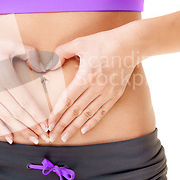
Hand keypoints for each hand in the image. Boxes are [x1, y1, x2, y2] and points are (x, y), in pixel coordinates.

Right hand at [0, 28, 49, 144]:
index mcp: (6, 79)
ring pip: (6, 119)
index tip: (47, 124)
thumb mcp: (11, 45)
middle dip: (33, 127)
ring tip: (34, 139)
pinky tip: (10, 137)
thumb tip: (47, 66)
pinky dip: (1, 129)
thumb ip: (31, 54)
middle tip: (46, 136)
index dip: (37, 115)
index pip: (26, 102)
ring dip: (21, 130)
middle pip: (18, 114)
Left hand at [45, 25, 143, 142]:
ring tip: (65, 136)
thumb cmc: (104, 42)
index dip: (57, 113)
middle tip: (52, 135)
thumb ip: (62, 52)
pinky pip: (102, 112)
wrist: (130, 45)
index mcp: (86, 77)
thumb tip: (50, 63)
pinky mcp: (116, 94)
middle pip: (76, 111)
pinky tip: (84, 130)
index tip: (49, 123)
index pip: (67, 100)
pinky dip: (92, 122)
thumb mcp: (80, 42)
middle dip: (62, 124)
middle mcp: (97, 88)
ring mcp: (108, 93)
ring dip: (75, 127)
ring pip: (88, 114)